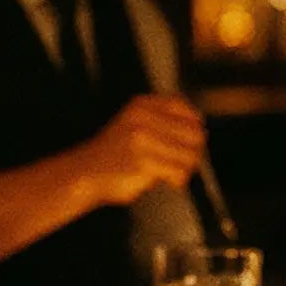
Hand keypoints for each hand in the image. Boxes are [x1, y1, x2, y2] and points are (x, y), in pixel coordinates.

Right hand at [80, 95, 207, 206]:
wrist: (84, 171)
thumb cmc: (115, 152)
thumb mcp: (134, 123)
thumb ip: (163, 120)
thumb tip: (201, 129)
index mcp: (140, 106)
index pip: (183, 108)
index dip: (193, 123)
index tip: (189, 137)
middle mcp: (142, 119)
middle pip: (194, 133)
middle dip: (193, 149)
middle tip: (181, 160)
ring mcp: (142, 140)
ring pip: (190, 155)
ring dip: (185, 167)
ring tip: (172, 171)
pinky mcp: (144, 162)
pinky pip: (179, 172)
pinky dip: (177, 179)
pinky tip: (165, 179)